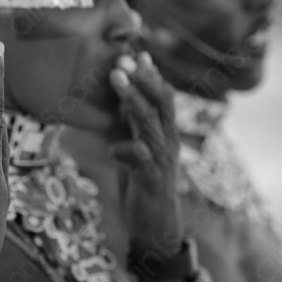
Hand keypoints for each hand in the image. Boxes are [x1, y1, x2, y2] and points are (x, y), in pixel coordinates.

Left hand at [108, 52, 182, 259]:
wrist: (154, 227)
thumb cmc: (141, 185)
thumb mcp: (133, 148)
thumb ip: (129, 127)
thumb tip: (118, 102)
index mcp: (165, 133)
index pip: (162, 98)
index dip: (150, 76)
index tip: (136, 54)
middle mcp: (168, 143)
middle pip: (161, 104)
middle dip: (142, 80)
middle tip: (122, 60)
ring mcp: (162, 161)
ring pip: (150, 124)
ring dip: (133, 100)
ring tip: (116, 81)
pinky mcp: (151, 180)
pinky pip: (139, 161)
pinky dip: (125, 151)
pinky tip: (113, 147)